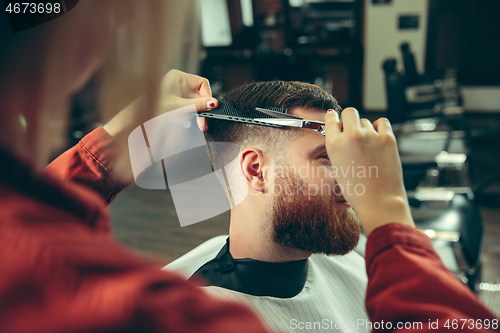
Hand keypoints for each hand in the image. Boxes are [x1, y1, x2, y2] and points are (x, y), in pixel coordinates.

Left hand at [103, 70, 216, 181]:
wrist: (135, 120)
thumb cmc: (151, 109)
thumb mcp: (178, 107)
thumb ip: (197, 105)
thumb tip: (214, 103)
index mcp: (178, 77)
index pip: (202, 83)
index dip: (207, 96)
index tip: (209, 108)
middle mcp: (177, 83)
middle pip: (198, 95)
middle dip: (198, 109)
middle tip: (202, 124)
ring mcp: (175, 93)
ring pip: (192, 104)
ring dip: (189, 114)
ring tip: (179, 118)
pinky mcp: (172, 103)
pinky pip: (185, 109)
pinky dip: (182, 116)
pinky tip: (174, 119)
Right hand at [324, 108, 413, 235]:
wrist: (379, 201)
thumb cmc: (358, 191)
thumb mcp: (337, 168)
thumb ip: (338, 148)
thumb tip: (342, 134)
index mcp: (334, 144)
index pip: (331, 119)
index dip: (335, 120)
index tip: (337, 121)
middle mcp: (351, 136)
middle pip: (350, 112)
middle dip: (350, 119)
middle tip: (354, 131)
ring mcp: (370, 135)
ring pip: (366, 120)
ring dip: (366, 129)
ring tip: (368, 147)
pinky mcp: (387, 138)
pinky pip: (382, 122)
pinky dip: (380, 127)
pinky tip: (378, 138)